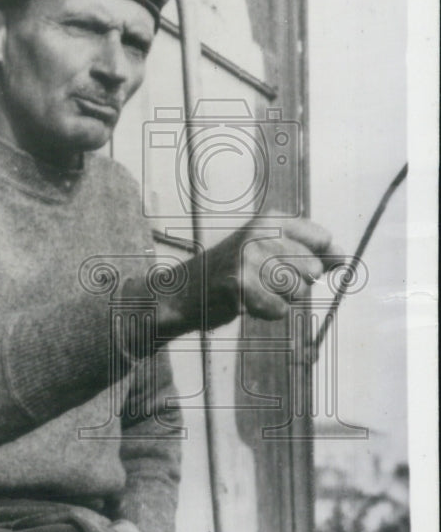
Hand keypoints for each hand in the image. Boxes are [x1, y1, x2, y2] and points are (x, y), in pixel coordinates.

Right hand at [203, 213, 344, 323]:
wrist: (187, 290)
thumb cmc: (235, 270)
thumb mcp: (271, 249)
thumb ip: (311, 252)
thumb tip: (343, 259)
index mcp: (271, 219)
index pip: (323, 239)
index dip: (317, 259)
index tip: (294, 263)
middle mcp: (261, 234)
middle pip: (314, 270)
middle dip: (296, 282)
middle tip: (265, 279)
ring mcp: (249, 259)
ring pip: (299, 292)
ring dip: (282, 298)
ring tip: (256, 290)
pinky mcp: (241, 286)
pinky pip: (280, 310)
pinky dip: (267, 312)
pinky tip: (248, 302)